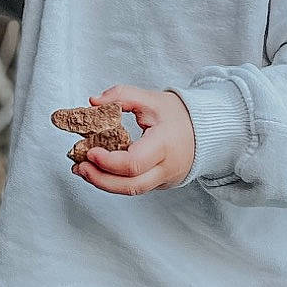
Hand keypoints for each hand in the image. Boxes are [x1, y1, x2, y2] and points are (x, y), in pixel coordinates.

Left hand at [74, 85, 195, 195]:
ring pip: (132, 191)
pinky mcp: (160, 184)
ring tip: (83, 170)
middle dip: (101, 179)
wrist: (206, 131)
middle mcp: (167, 167)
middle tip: (80, 166)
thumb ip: (122, 95)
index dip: (109, 162)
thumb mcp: (151, 98)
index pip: (134, 163)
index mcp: (165, 145)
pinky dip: (115, 181)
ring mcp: (164, 179)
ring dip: (104, 183)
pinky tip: (99, 171)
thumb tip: (93, 102)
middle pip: (131, 186)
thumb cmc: (179, 115)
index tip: (90, 151)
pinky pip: (135, 187)